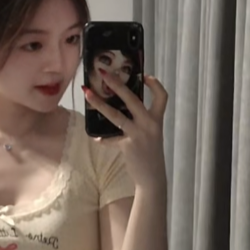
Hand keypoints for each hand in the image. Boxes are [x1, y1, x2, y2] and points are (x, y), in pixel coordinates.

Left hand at [84, 72, 167, 189]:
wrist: (152, 177)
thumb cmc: (150, 152)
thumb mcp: (151, 133)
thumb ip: (141, 120)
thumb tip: (121, 105)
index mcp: (157, 119)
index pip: (162, 96)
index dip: (154, 84)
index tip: (145, 76)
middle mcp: (149, 124)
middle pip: (132, 99)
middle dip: (117, 84)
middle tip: (103, 72)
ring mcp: (138, 134)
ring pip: (115, 115)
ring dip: (99, 103)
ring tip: (87, 93)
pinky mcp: (127, 146)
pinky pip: (110, 139)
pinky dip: (102, 139)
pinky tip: (95, 138)